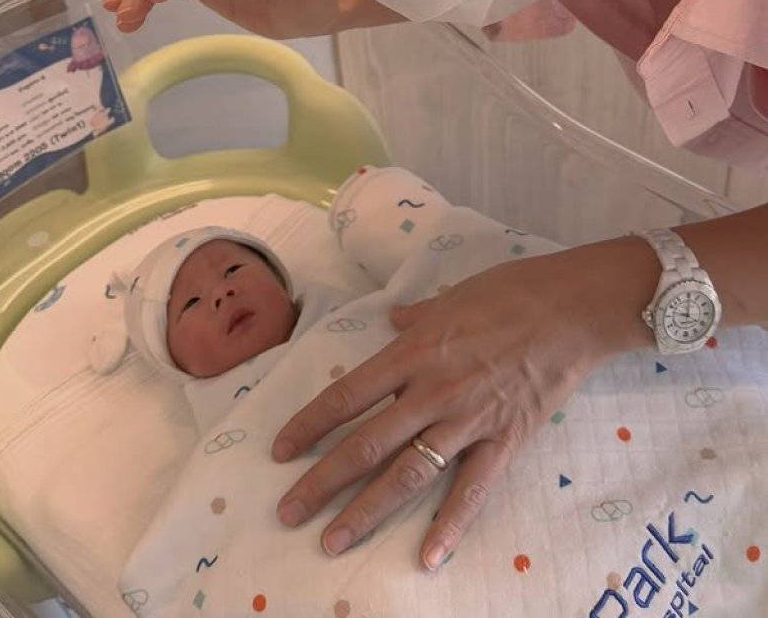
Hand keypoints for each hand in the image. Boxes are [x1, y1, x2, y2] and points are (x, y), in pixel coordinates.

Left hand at [272, 237, 654, 569]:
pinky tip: (427, 559)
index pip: (347, 395)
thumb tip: (393, 321)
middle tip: (287, 513)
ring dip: (367, 511)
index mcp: (412, 353)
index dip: (309, 425)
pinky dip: (450, 527)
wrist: (570, 309)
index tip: (280, 451)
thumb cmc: (509, 292)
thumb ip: (417, 317)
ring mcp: (467, 420)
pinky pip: (472, 491)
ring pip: (408, 474)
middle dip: (322, 482)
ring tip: (332, 542)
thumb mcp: (451, 296)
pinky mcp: (504, 441)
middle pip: (365, 444)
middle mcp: (430, 392)